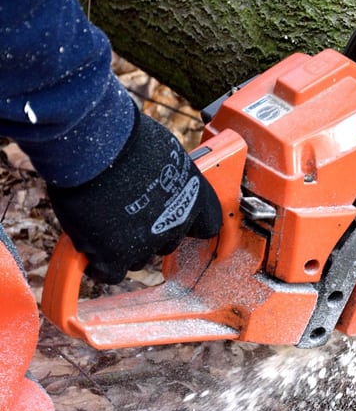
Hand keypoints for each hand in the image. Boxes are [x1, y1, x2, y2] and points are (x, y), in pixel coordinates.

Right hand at [48, 109, 221, 283]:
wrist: (95, 147)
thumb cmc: (125, 138)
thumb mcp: (164, 153)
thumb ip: (167, 176)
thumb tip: (158, 179)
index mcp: (196, 196)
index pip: (208, 225)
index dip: (190, 224)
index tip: (177, 220)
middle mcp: (178, 222)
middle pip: (168, 243)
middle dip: (150, 233)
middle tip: (127, 214)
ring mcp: (148, 241)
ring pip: (139, 258)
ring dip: (124, 246)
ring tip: (103, 222)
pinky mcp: (116, 254)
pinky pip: (111, 272)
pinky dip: (100, 264)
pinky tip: (92, 250)